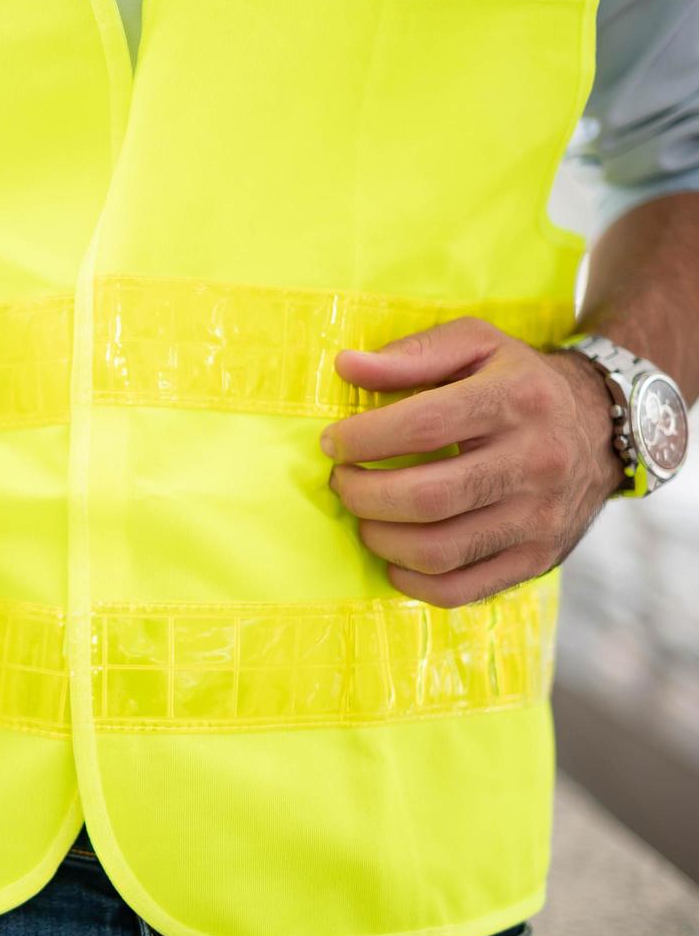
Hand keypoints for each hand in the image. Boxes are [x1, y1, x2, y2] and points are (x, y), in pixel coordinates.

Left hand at [322, 317, 625, 607]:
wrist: (602, 427)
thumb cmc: (517, 382)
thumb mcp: (476, 345)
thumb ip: (413, 354)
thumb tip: (347, 367)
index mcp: (516, 400)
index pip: (423, 426)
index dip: (364, 439)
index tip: (333, 442)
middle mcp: (535, 462)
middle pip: (426, 497)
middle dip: (363, 494)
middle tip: (342, 481)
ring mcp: (539, 518)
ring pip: (438, 551)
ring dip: (380, 538)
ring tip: (365, 515)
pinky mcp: (537, 559)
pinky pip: (460, 590)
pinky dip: (412, 581)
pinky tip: (394, 555)